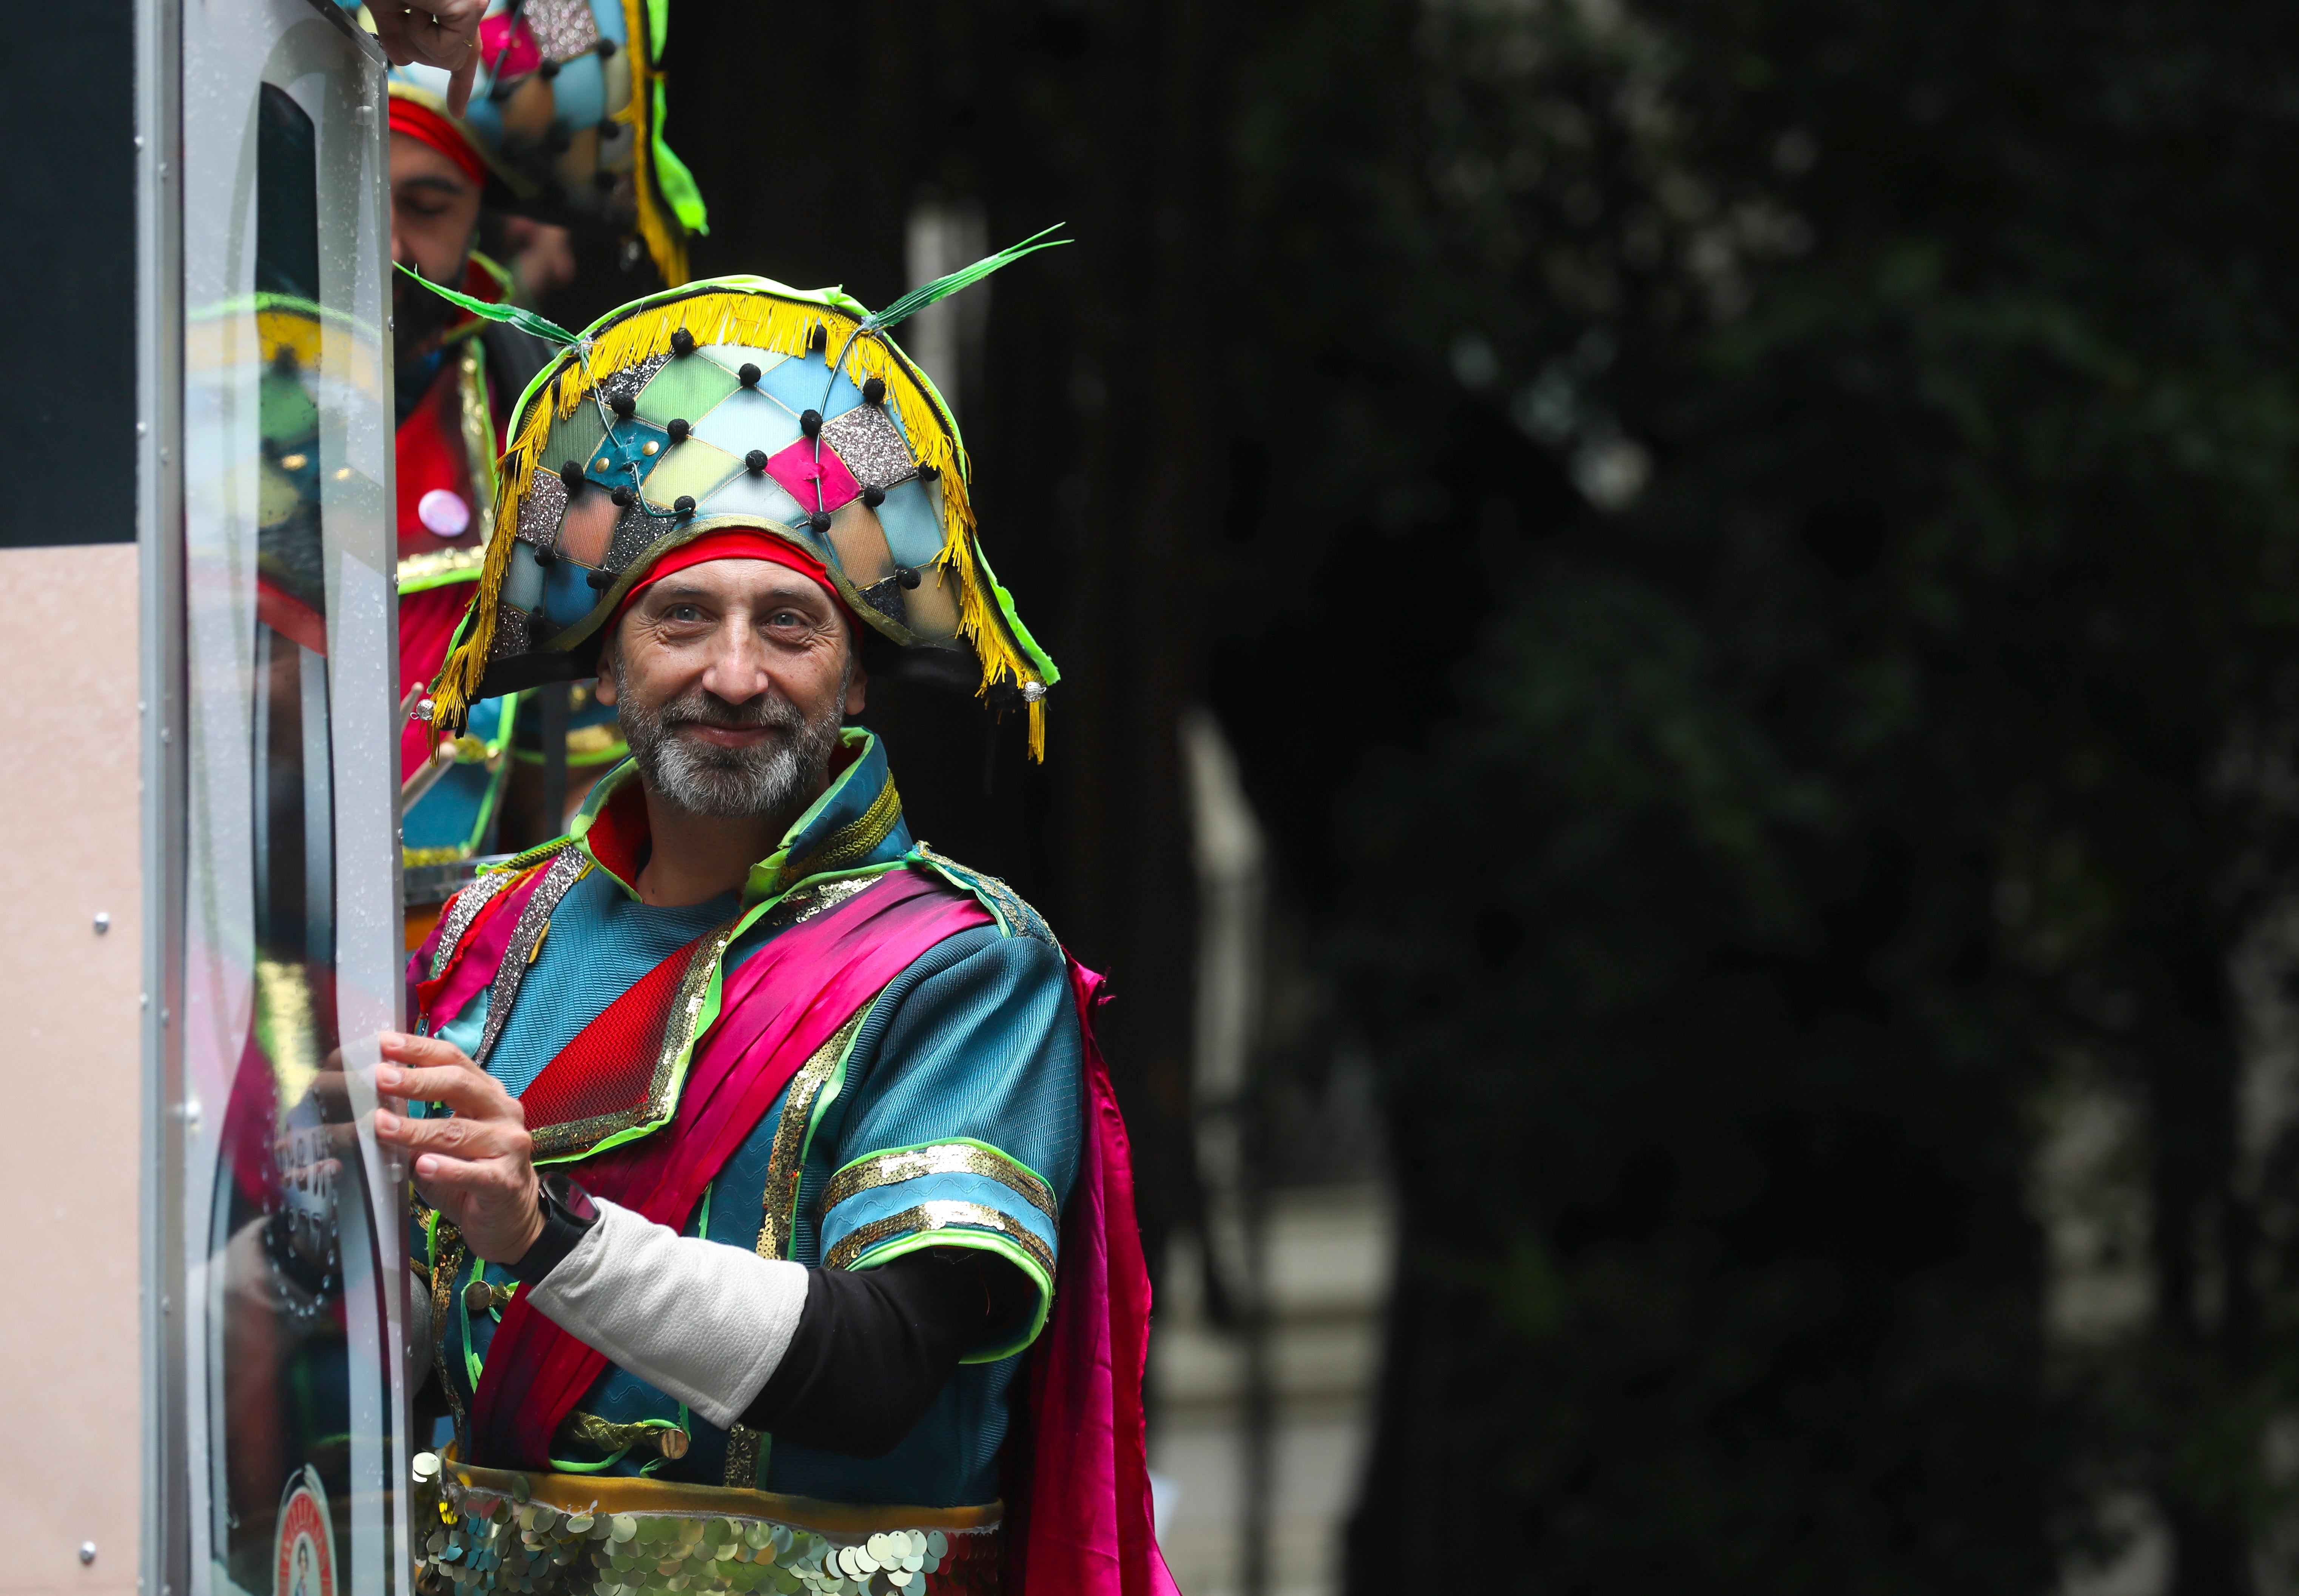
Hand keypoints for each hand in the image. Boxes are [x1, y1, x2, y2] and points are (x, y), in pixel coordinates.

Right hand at [368, 2, 486, 116]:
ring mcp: (473, 5)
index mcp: (452, 5)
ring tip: (409, 5)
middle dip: (419, 49)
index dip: (459, 82)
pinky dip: (420, 34)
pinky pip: (444, 50)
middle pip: (451, 61)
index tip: (458, 111)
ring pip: (448, 59)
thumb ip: (396, 33)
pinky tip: (416, 7)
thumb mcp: (385, 5)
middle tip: (404, 14)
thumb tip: (403, 60)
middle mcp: (469, 3)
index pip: (462, 50)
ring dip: (417, 39)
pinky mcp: (468, 8)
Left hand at [373, 1031, 543, 1263]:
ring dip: (416, 1128)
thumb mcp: (445, 1140)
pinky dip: (447, 1168)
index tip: (385, 1042)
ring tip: (382, 1125)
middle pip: (460, 1086)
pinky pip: (474, 1172)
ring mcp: (509, 1146)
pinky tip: (423, 1165)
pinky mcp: (505, 1181)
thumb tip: (370, 1105)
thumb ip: (419, 1121)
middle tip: (380, 1077)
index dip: (420, 1049)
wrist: (510, 1218)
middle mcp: (503, 1113)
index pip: (455, 1060)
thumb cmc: (470, 1173)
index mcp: (488, 1095)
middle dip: (416, 1081)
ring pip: (458, 1131)